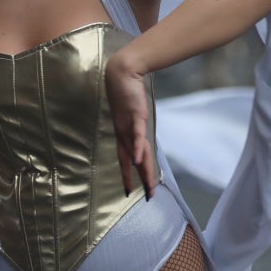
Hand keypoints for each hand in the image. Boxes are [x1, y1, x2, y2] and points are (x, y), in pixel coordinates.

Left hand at [105, 50, 156, 199]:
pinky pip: (137, 134)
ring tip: (147, 185)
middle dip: (139, 179)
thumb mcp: (131, 113)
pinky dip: (138, 148)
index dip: (126, 176)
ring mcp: (129, 125)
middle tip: (148, 196)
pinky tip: (138, 159)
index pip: (125, 160)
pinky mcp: (136, 115)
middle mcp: (124, 133)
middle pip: (132, 161)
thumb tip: (139, 136)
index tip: (128, 192)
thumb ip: (135, 126)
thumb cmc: (126, 93)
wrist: (122, 73)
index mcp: (122, 134)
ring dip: (142, 170)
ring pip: (137, 151)